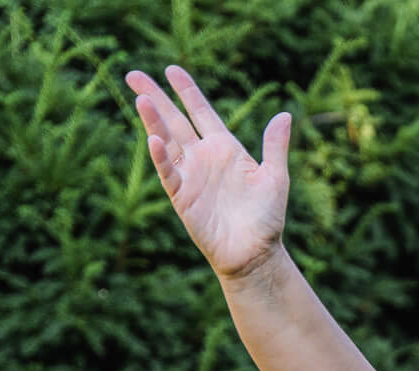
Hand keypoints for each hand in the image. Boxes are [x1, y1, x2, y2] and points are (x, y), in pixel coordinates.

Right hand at [126, 66, 291, 280]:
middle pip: (174, 120)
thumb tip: (284, 114)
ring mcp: (190, 175)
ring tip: (140, 98)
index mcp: (225, 148)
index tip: (171, 70)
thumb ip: (275, 145)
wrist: (255, 253)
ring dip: (153, 120)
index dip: (187, 91)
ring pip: (166, 141)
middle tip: (133, 75)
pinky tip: (153, 139)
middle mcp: (203, 157)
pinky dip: (161, 156)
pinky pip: (168, 172)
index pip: (201, 112)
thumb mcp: (275, 177)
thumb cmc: (267, 218)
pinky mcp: (182, 196)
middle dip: (156, 97)